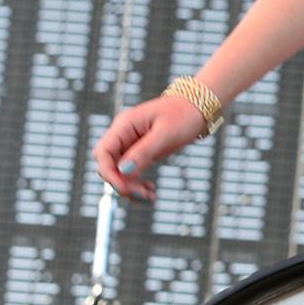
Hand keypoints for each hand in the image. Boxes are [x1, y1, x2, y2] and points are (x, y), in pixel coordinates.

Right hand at [93, 94, 210, 200]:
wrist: (200, 107)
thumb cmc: (184, 114)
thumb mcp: (166, 134)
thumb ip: (144, 151)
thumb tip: (123, 170)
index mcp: (124, 125)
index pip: (103, 152)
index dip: (109, 173)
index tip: (124, 188)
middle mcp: (123, 135)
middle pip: (109, 165)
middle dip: (121, 182)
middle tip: (144, 194)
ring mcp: (131, 144)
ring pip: (119, 171)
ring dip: (130, 186)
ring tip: (150, 197)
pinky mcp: (141, 152)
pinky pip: (131, 171)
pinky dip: (138, 183)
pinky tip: (151, 191)